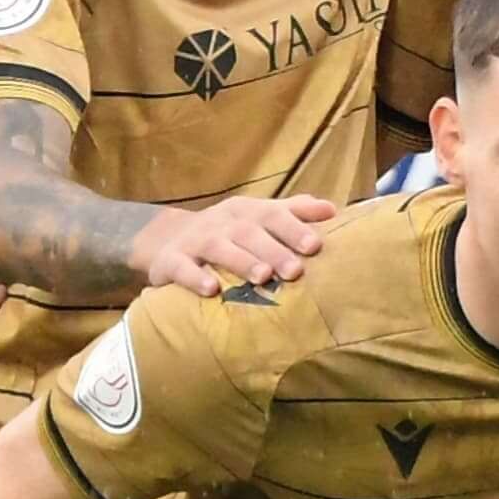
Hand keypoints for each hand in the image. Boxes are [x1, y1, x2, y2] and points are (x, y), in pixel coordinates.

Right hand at [131, 193, 337, 294]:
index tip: (315, 246)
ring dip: (241, 261)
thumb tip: (331, 209)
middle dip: (273, 250)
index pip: (273, 215)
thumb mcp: (259, 217)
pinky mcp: (171, 260)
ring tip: (262, 277)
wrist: (167, 238)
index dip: (294, 228)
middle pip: (249, 232)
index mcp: (247, 211)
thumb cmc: (230, 231)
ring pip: (218, 247)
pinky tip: (211, 289)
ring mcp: (195, 240)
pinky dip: (194, 277)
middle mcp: (222, 222)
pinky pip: (181, 267)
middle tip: (295, 271)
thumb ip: (294, 212)